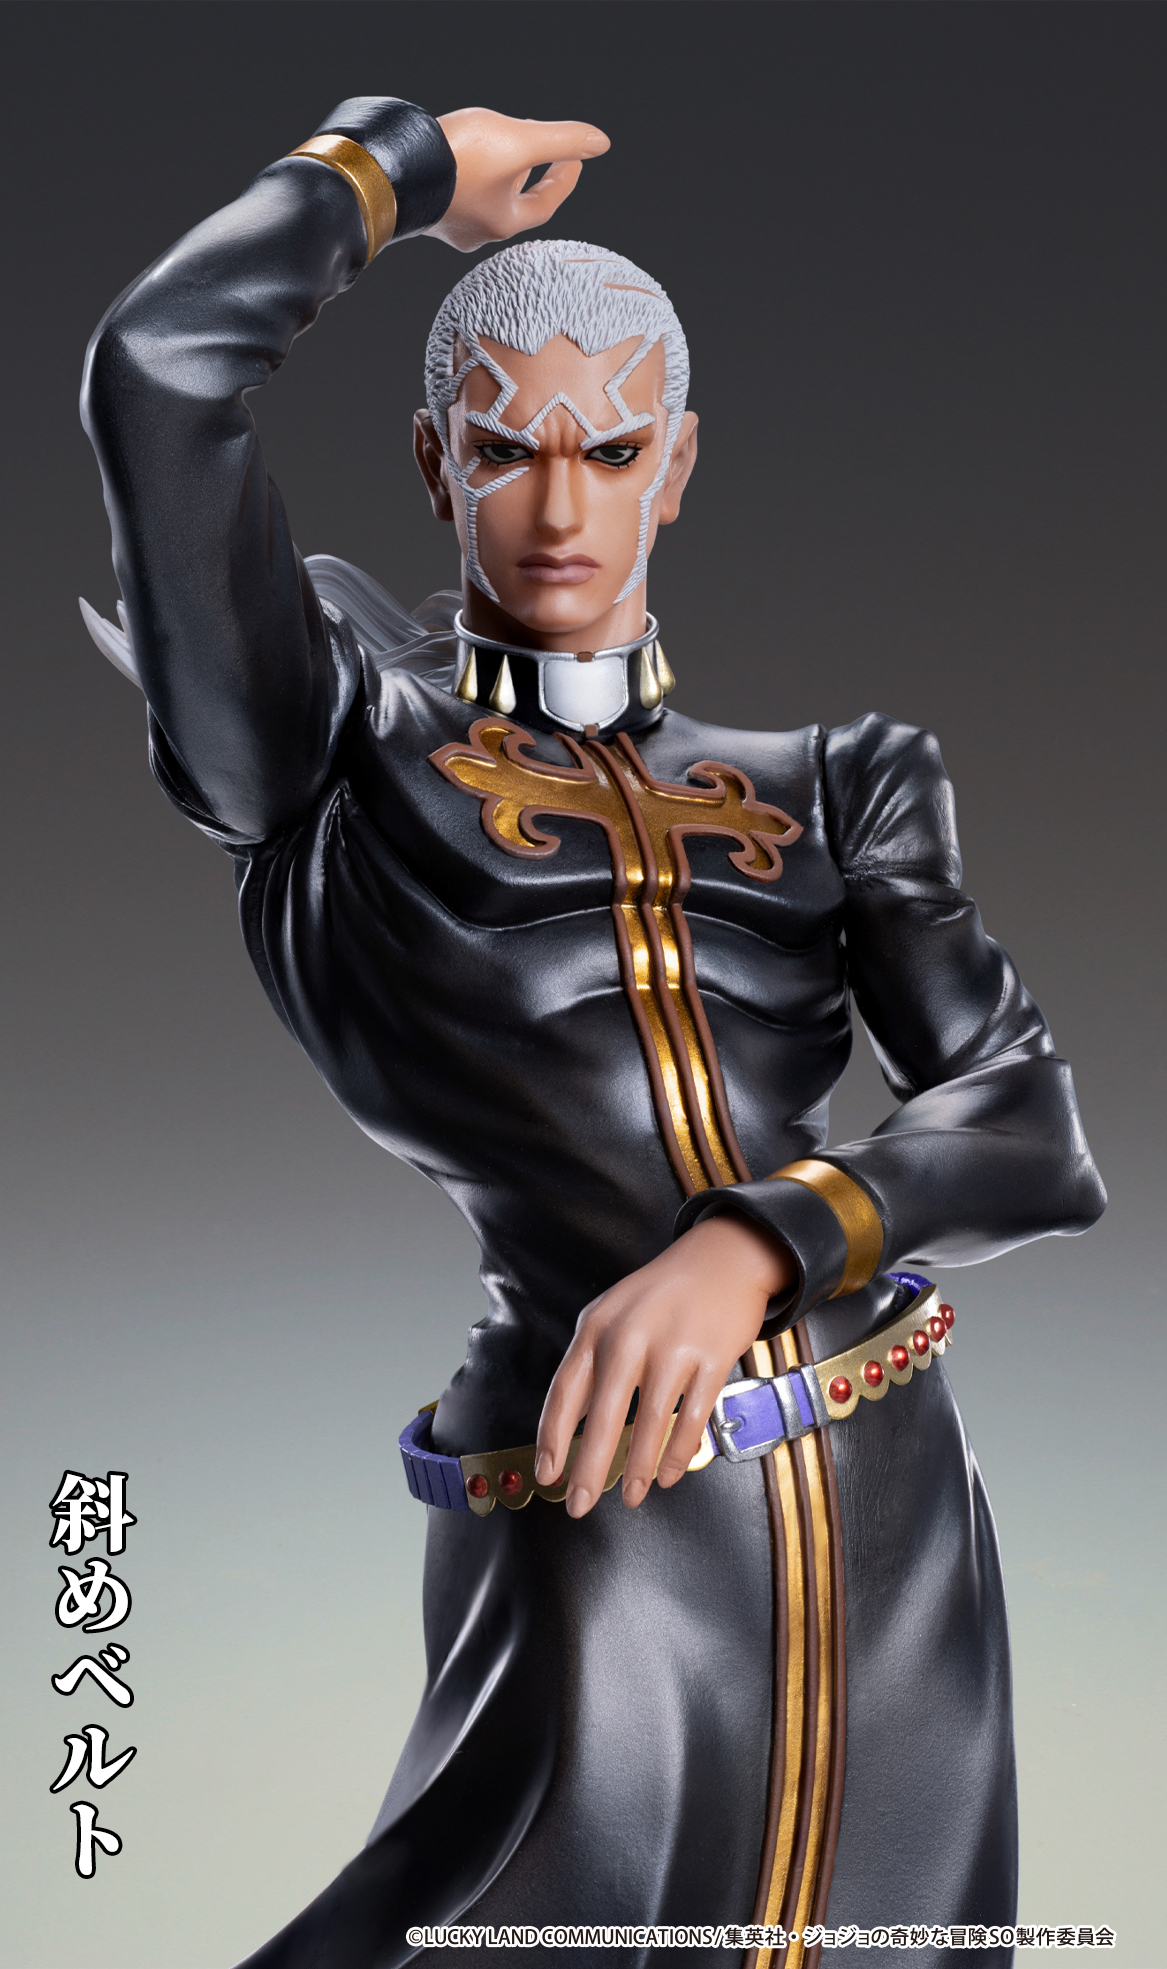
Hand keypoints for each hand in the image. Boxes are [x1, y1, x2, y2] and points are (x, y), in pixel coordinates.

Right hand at [430, 108, 608, 251]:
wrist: (395, 169)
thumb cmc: (459, 160)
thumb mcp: (519, 142)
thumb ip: (561, 141)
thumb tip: (600, 142)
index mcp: (505, 223)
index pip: (546, 204)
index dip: (564, 178)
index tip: (574, 156)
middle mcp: (478, 233)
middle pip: (516, 203)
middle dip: (530, 173)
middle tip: (537, 144)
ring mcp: (449, 225)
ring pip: (485, 199)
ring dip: (498, 174)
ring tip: (500, 145)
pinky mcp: (425, 211)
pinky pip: (458, 194)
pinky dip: (470, 175)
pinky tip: (461, 159)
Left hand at [535, 1214, 796, 1517]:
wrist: (721, 1258)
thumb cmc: (660, 1295)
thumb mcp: (611, 1315)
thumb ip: (591, 1362)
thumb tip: (570, 1426)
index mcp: (596, 1327)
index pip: (565, 1392)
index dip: (553, 1439)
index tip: (547, 1475)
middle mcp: (629, 1336)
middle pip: (603, 1416)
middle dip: (589, 1469)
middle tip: (581, 1505)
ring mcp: (673, 1347)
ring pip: (650, 1424)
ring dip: (639, 1469)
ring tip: (632, 1497)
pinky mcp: (712, 1358)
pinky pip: (692, 1418)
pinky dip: (678, 1454)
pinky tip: (669, 1474)